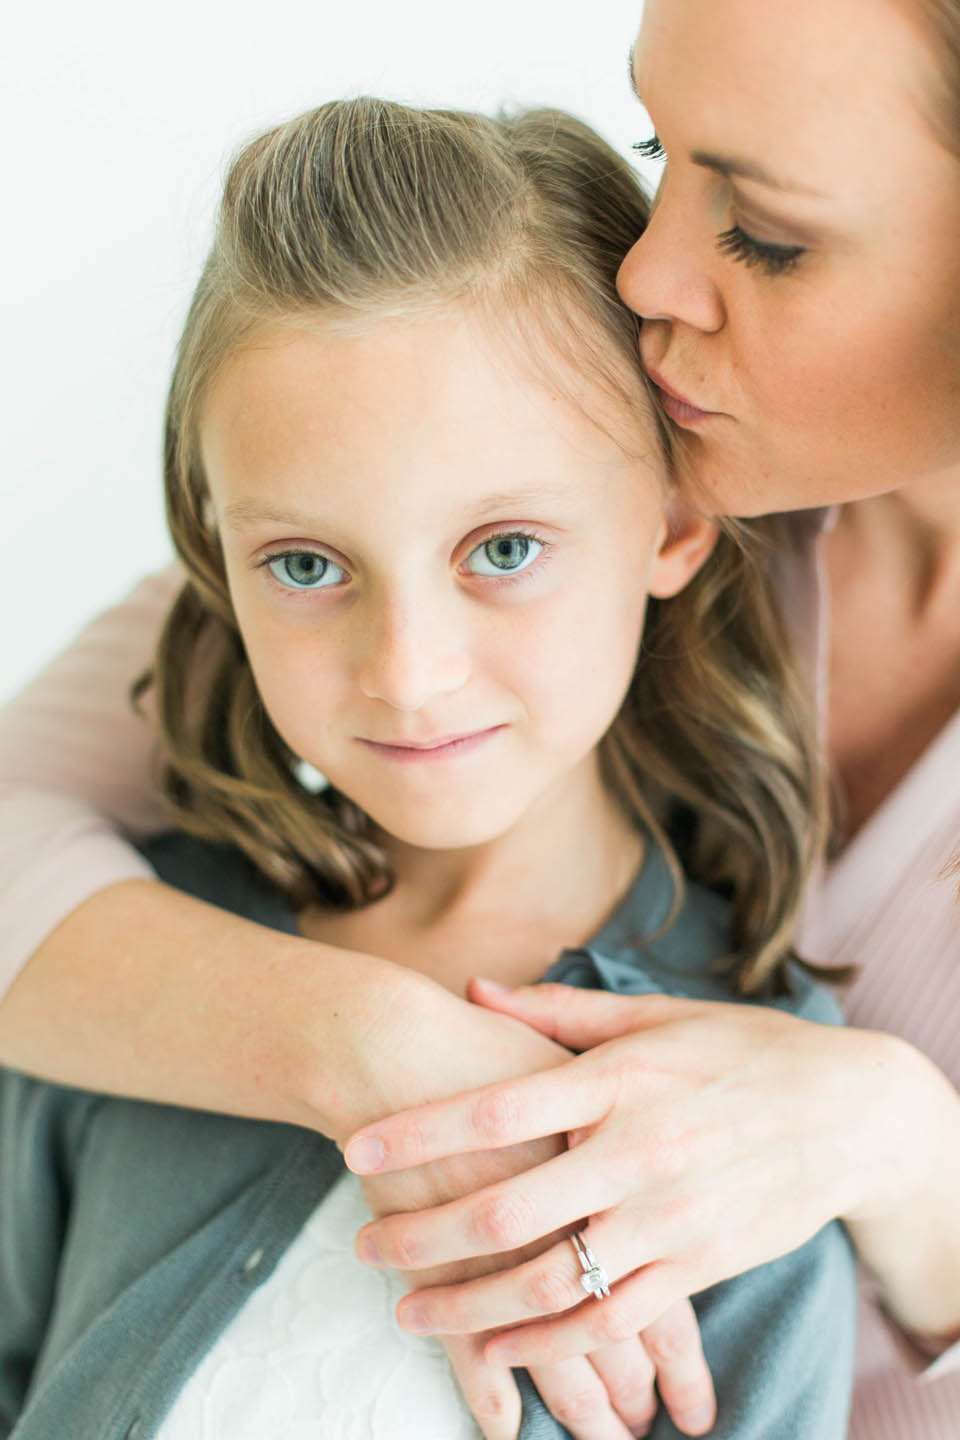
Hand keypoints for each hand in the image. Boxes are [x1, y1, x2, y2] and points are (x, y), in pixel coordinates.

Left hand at [351, 978, 714, 1436]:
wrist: (851, 1112)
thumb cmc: (745, 1050)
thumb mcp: (657, 1014)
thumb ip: (561, 1011)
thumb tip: (475, 989)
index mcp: (618, 1079)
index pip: (499, 1106)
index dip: (420, 1129)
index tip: (356, 1145)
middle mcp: (636, 1150)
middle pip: (506, 1208)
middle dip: (421, 1234)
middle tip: (363, 1244)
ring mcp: (667, 1216)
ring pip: (548, 1280)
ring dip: (467, 1305)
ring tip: (406, 1311)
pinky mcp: (698, 1266)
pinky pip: (610, 1320)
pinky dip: (549, 1345)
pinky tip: (499, 1353)